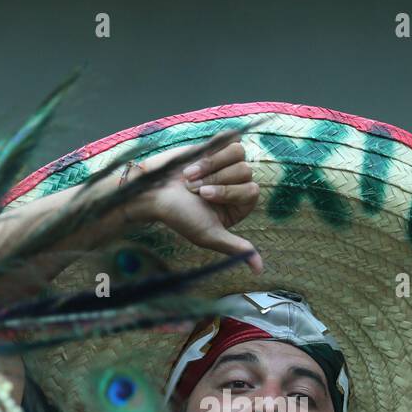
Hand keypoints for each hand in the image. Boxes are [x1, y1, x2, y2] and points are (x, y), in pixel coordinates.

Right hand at [128, 134, 263, 272]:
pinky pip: (229, 141)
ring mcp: (226, 166)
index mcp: (238, 208)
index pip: (252, 190)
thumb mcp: (209, 236)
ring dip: (211, 165)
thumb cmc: (179, 216)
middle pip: (246, 171)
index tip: (204, 198)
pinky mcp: (215, 149)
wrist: (152, 192)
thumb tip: (259, 270)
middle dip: (217, 179)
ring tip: (191, 176)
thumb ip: (236, 248)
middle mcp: (235, 186)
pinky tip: (193, 165)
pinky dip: (210, 153)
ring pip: (239, 154)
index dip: (228, 191)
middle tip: (195, 189)